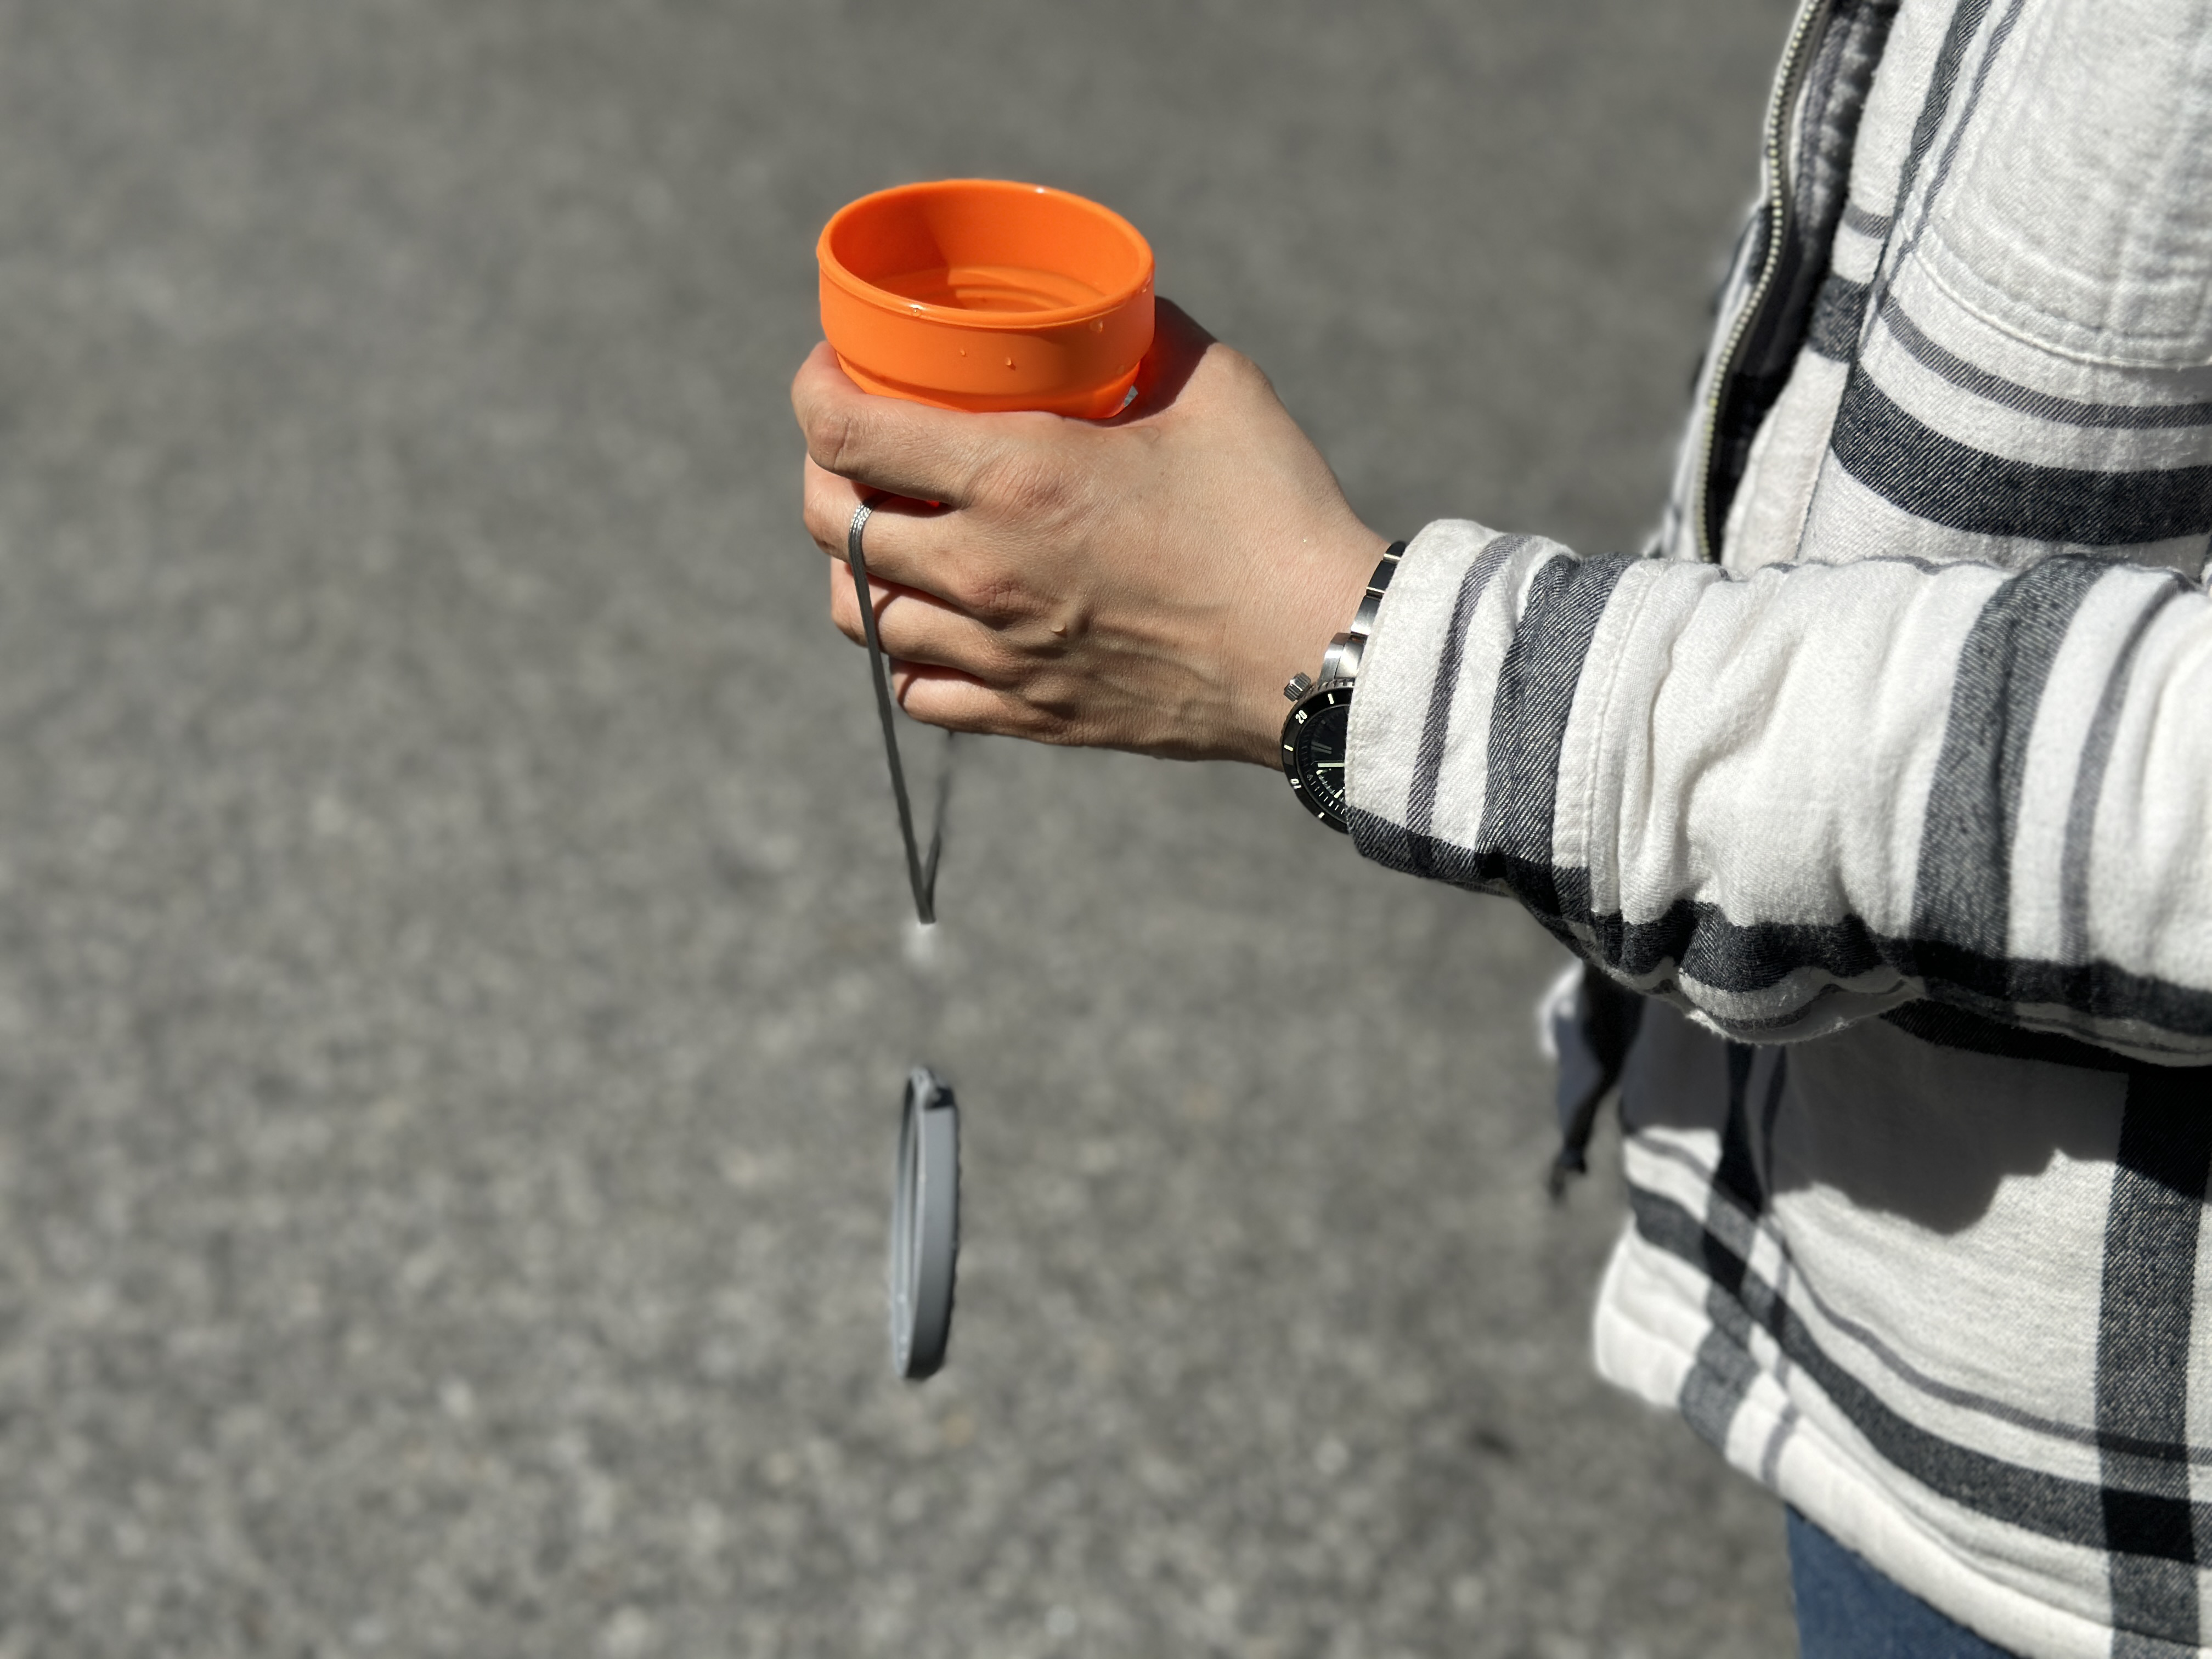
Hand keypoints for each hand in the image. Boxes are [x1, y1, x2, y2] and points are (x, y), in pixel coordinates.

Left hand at [793, 302, 1385, 766]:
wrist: (1323, 655)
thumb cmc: (1274, 514)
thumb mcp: (1213, 388)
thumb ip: (1144, 334)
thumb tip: (1106, 307)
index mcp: (1016, 478)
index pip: (846, 431)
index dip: (814, 389)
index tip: (829, 370)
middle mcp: (986, 570)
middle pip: (829, 524)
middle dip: (821, 473)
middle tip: (853, 448)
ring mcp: (1001, 652)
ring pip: (861, 615)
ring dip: (856, 567)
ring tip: (887, 536)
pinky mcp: (1030, 713)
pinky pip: (916, 693)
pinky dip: (905, 654)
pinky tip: (933, 622)